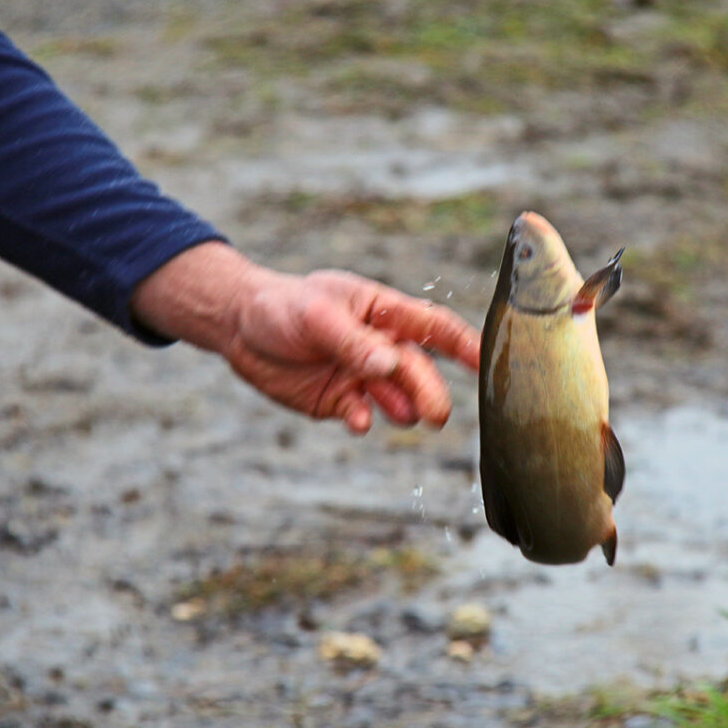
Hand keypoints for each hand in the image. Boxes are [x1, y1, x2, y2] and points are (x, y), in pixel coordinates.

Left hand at [131, 242, 479, 433]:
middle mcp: (379, 347)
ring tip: (400, 413)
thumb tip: (389, 365)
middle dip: (431, 392)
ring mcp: (361, 376)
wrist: (239, 327)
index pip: (434, 327)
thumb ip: (352, 341)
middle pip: (418, 371)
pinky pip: (363, 416)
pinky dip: (363, 420)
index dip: (464, 345)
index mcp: (382, 313)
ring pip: (398, 399)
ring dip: (403, 409)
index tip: (488, 364)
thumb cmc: (281, 307)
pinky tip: (356, 421)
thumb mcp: (314, 316)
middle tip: (436, 416)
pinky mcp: (340, 401)